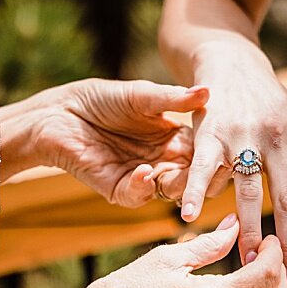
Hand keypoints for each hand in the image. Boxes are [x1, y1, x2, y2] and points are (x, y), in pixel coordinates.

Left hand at [3, 79, 208, 206]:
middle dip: (201, 175)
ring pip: (168, 189)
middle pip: (191, 174)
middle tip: (210, 170)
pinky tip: (145, 172)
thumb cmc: (100, 99)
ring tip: (179, 175)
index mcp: (172, 137)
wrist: (59, 112)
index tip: (227, 146)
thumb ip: (172, 99)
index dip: (214, 150)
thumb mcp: (140, 96)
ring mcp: (140, 176)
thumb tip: (207, 92)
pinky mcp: (117, 188)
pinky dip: (143, 185)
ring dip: (176, 184)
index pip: (202, 149)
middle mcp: (161, 159)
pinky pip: (136, 194)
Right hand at [181, 64, 286, 284]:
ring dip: (248, 229)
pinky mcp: (210, 133)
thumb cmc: (276, 106)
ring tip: (248, 262)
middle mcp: (278, 137)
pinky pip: (203, 167)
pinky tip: (190, 217)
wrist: (234, 67)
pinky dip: (194, 192)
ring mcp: (242, 135)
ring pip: (247, 190)